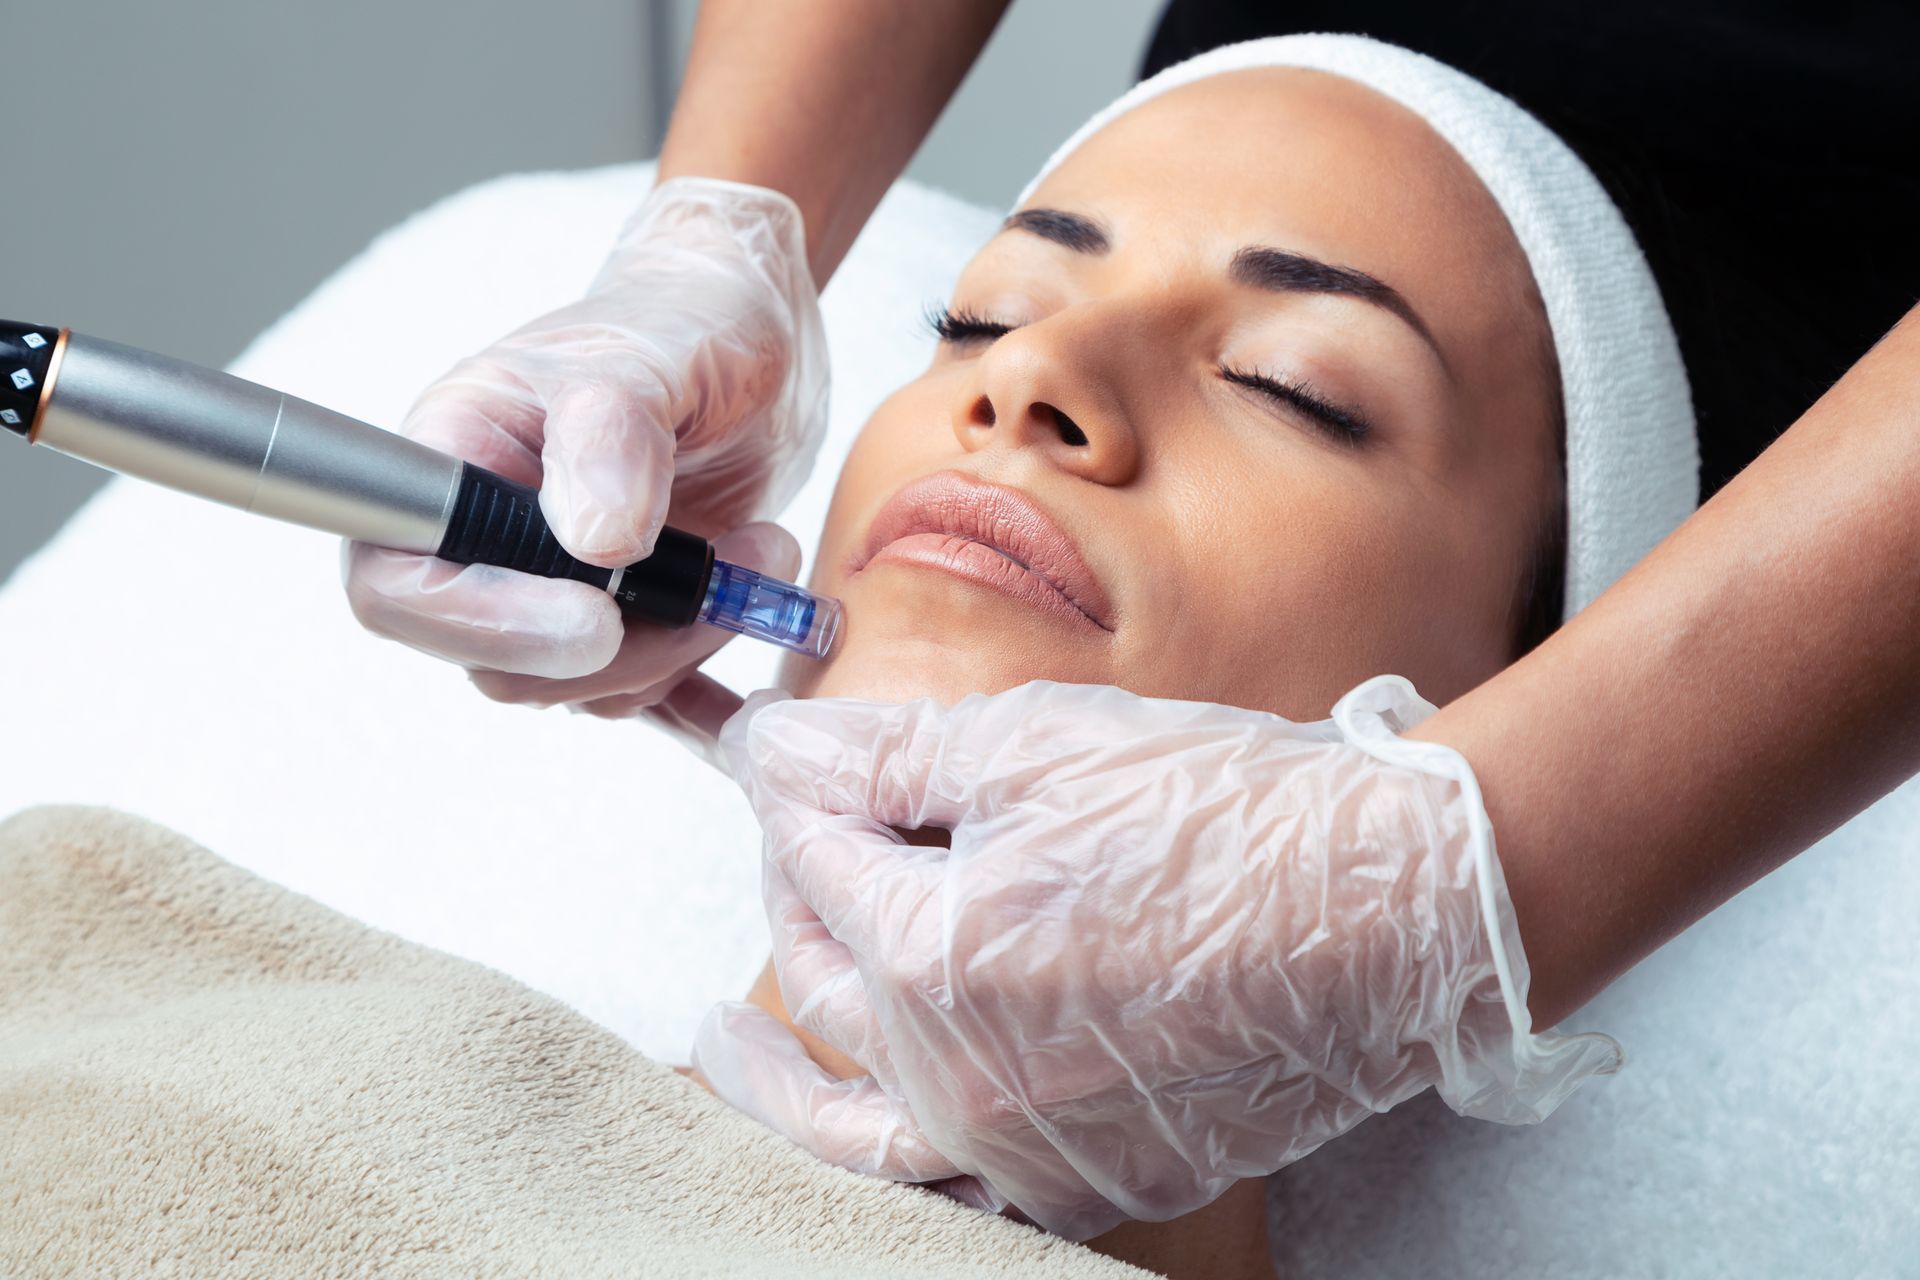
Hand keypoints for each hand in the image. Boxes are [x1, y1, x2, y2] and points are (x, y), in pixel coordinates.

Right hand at [343, 175, 827, 704]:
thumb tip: (593, 543)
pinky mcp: (625, 624)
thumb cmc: (677, 324)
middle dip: (623, 645)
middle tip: (725, 577)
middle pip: (501, 665)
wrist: (744, 338)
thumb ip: (611, 437)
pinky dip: (705, 682)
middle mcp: (487, 543)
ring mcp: (555, 591)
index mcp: (452, 468)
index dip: (480, 624)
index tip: (598, 617)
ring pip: (585, 687)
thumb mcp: (650, 359)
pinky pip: (644, 695)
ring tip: (762, 552)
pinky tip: (758, 628)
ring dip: (685, 643)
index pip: (398, 587)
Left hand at [696, 678, 1621, 1238]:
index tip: (773, 753)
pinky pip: (952, 1192)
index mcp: (934, 957)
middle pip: (826, 977)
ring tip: (725, 1048)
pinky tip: (874, 1127)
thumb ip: (884, 756)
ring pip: (857, 1122)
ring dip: (783, 1072)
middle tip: (791, 836)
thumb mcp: (1039, 746)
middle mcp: (962, 1078)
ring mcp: (1026, 1149)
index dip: (791, 789)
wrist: (1391, 911)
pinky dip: (893, 1157)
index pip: (816, 859)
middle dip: (793, 889)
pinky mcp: (1089, 1180)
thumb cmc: (1230, 817)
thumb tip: (775, 750)